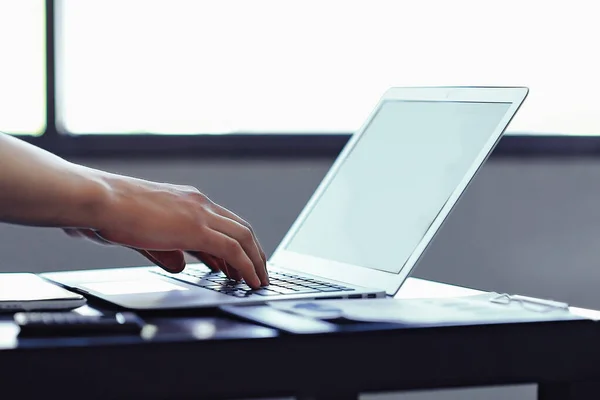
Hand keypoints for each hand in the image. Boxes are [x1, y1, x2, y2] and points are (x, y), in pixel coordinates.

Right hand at [65, 175, 267, 288]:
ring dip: (256, 261)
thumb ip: (166, 251)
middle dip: (254, 252)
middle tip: (259, 272)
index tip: (240, 263)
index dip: (237, 244)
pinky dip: (246, 266)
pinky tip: (249, 280)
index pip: (223, 223)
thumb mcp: (145, 235)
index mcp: (187, 200)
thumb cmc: (112, 213)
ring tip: (260, 280)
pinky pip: (233, 249)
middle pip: (240, 228)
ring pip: (243, 237)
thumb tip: (180, 266)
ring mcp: (200, 213)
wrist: (100, 200)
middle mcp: (198, 203)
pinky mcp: (197, 228)